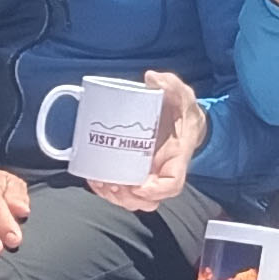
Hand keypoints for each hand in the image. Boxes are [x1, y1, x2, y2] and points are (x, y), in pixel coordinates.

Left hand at [88, 70, 202, 210]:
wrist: (183, 118)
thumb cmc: (182, 110)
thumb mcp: (182, 94)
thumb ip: (171, 85)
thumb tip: (152, 78)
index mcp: (178, 156)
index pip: (173, 184)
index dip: (156, 190)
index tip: (138, 185)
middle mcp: (164, 171)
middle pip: (150, 200)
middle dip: (128, 197)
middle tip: (110, 183)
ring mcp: (151, 174)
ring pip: (136, 200)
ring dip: (116, 197)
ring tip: (99, 182)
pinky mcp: (137, 172)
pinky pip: (125, 191)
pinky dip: (109, 191)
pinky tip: (95, 180)